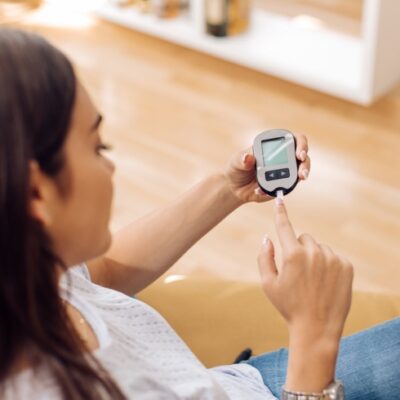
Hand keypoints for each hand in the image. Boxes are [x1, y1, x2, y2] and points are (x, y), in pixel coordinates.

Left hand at [223, 132, 309, 204]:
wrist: (234, 187)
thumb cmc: (236, 168)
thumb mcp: (236, 161)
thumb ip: (242, 159)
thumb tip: (247, 157)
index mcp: (275, 146)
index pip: (294, 139)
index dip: (301, 144)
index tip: (300, 153)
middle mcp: (284, 157)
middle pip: (303, 157)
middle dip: (305, 164)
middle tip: (302, 173)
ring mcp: (285, 172)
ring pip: (300, 172)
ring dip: (300, 177)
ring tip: (297, 180)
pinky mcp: (282, 186)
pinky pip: (286, 188)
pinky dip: (278, 190)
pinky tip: (263, 191)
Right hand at [257, 197, 352, 341]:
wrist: (316, 327)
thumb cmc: (288, 306)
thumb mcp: (268, 284)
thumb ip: (264, 257)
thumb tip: (266, 238)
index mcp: (292, 255)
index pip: (284, 226)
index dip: (280, 212)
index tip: (279, 199)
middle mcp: (314, 253)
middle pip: (303, 238)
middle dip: (298, 248)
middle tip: (297, 270)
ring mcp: (332, 259)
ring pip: (319, 248)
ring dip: (314, 257)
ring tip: (312, 280)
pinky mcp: (346, 266)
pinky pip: (333, 256)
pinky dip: (328, 265)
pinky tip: (325, 282)